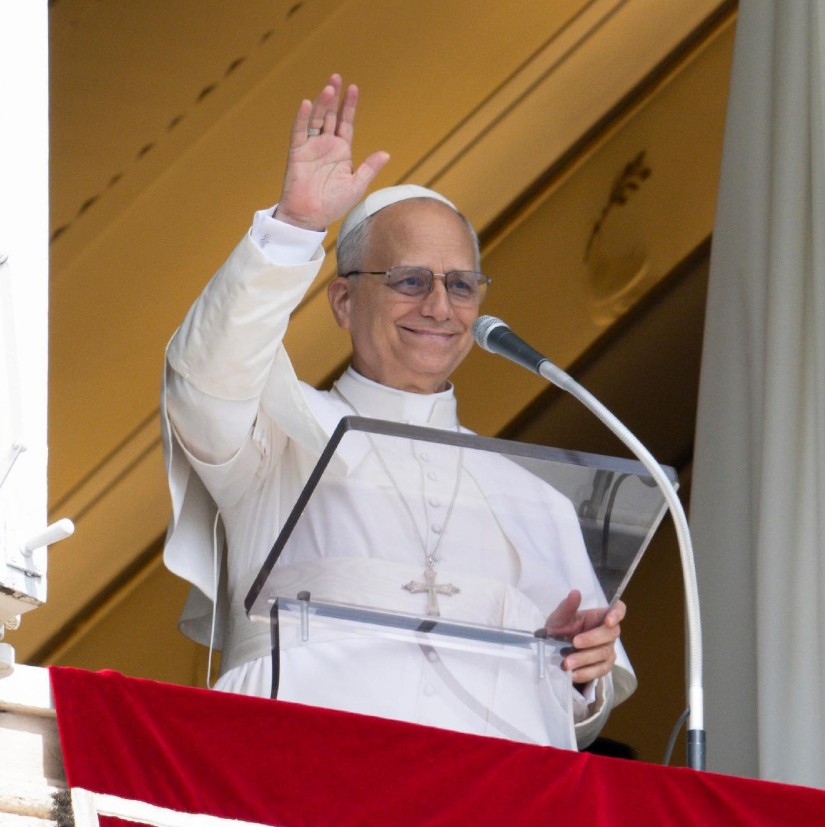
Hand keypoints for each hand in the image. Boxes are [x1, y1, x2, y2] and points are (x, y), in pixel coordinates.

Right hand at [275, 74, 389, 230]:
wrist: (310, 217)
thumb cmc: (333, 205)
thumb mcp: (356, 186)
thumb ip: (369, 168)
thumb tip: (386, 153)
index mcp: (341, 152)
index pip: (346, 123)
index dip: (349, 106)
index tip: (354, 88)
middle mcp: (326, 145)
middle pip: (331, 116)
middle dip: (334, 97)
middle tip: (337, 77)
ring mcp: (311, 147)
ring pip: (316, 119)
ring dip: (322, 104)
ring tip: (329, 88)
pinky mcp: (297, 153)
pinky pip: (299, 131)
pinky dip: (303, 118)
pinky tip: (308, 104)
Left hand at [544, 590, 624, 685]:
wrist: (552, 650)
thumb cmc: (560, 629)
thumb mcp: (559, 617)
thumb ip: (567, 607)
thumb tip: (575, 593)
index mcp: (599, 616)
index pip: (618, 610)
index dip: (617, 614)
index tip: (608, 621)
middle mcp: (608, 632)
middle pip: (610, 634)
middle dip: (592, 640)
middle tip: (574, 643)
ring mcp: (608, 650)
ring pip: (604, 654)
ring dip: (585, 659)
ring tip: (567, 663)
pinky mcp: (603, 666)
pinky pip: (599, 671)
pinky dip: (586, 673)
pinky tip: (573, 674)